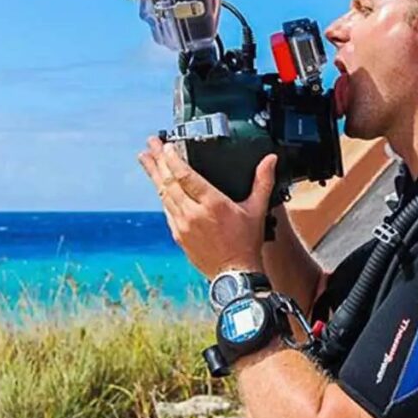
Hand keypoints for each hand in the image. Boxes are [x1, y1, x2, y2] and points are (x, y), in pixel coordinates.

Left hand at [139, 137, 276, 277]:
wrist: (234, 274)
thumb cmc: (246, 243)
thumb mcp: (257, 209)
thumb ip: (263, 181)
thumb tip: (270, 160)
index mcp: (213, 204)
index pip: (186, 176)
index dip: (173, 159)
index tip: (165, 145)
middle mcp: (193, 213)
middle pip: (169, 182)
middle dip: (157, 161)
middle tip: (149, 144)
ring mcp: (182, 225)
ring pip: (163, 195)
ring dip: (154, 175)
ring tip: (146, 159)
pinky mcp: (178, 235)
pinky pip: (166, 210)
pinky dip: (162, 195)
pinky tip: (159, 186)